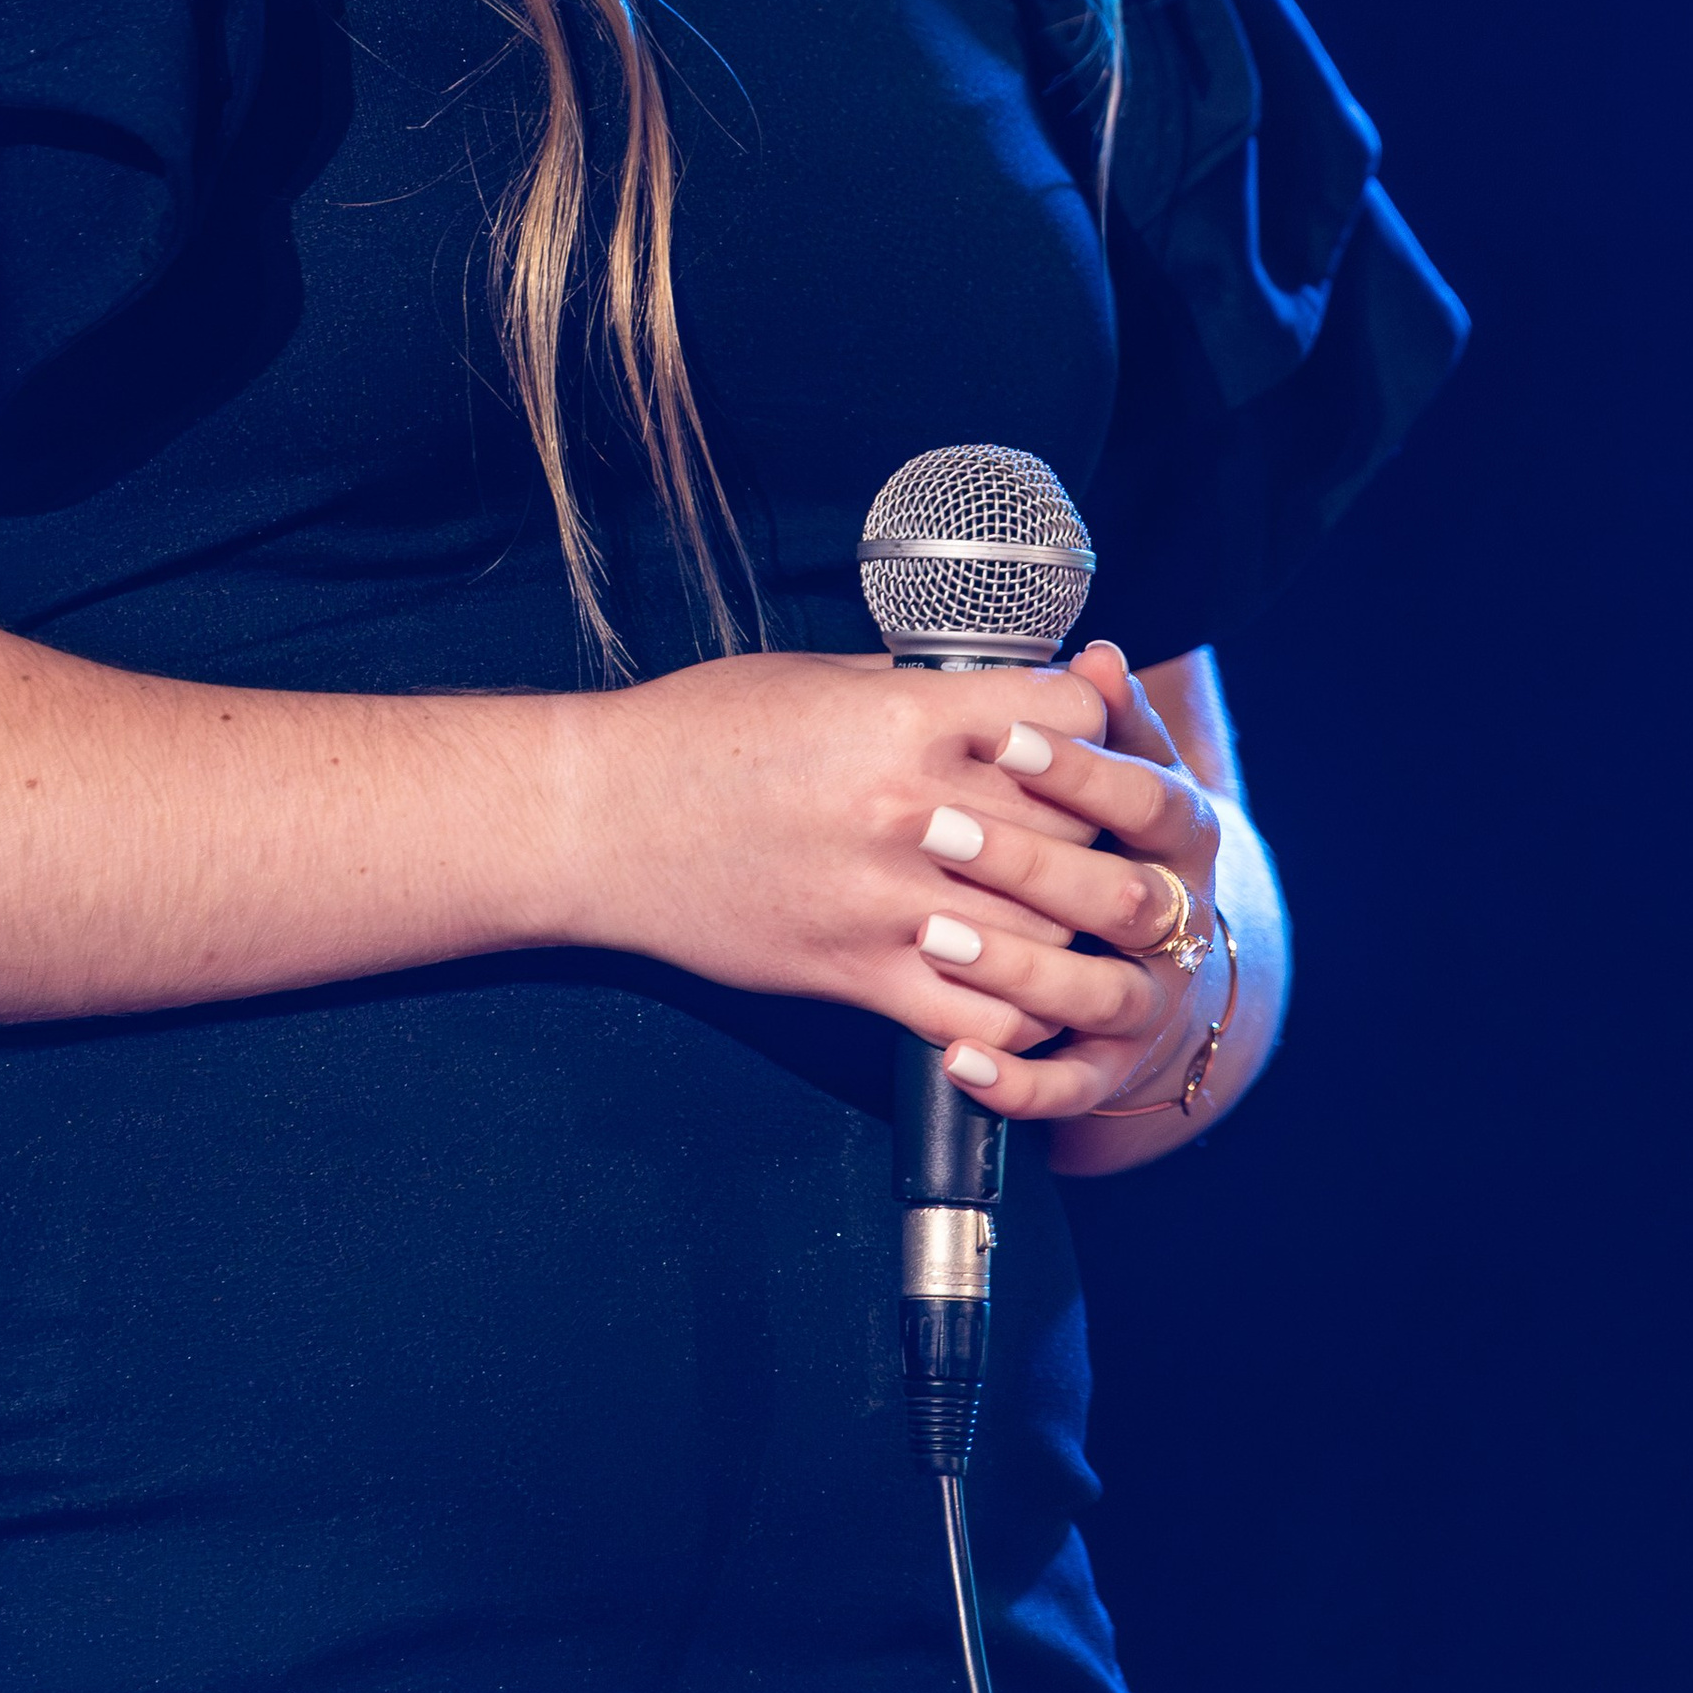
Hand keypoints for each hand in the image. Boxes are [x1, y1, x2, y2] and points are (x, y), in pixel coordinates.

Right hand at [561, 641, 1201, 1084]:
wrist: (597, 819)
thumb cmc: (695, 735)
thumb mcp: (814, 676)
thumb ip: (914, 690)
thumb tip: (992, 688)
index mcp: (904, 719)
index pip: (1069, 723)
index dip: (1091, 728)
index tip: (1081, 738)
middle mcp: (909, 809)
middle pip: (1076, 829)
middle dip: (1095, 829)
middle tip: (1091, 831)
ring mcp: (886, 901)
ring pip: (1047, 932)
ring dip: (1068, 927)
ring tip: (1064, 913)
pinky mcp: (855, 975)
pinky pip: (979, 1016)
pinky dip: (1016, 1013)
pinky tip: (1018, 991)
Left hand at [916, 638, 1228, 1122]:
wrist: (1161, 954)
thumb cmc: (1115, 836)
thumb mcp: (1119, 769)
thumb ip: (1103, 719)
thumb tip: (1096, 656)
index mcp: (1185, 837)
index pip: (1150, 801)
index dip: (1083, 772)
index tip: (1006, 740)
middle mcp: (1182, 923)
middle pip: (1127, 899)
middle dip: (1031, 865)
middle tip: (937, 832)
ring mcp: (1151, 1002)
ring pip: (1100, 994)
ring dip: (1018, 967)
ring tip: (933, 935)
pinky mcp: (1112, 1068)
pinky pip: (1069, 1087)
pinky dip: (1015, 1080)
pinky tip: (955, 1054)